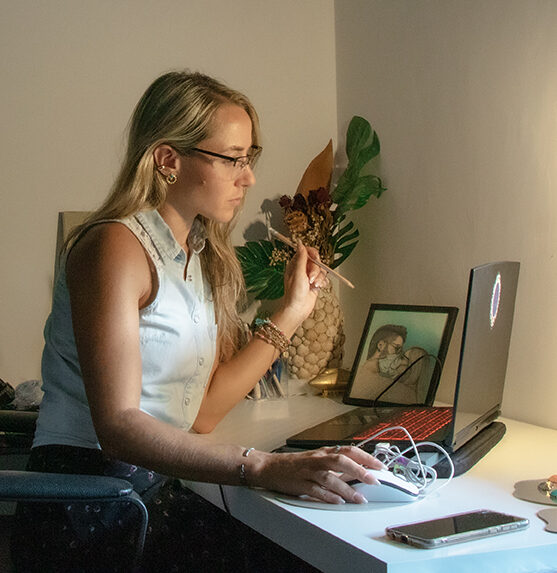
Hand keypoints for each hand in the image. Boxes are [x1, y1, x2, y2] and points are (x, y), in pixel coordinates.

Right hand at [250, 446, 384, 503]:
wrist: (269, 467)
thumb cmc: (295, 465)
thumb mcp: (317, 459)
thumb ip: (335, 464)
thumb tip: (358, 471)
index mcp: (323, 452)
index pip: (348, 450)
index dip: (366, 457)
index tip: (380, 466)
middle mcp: (317, 460)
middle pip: (341, 460)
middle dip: (360, 470)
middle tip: (374, 481)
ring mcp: (308, 472)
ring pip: (330, 477)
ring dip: (347, 489)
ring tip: (360, 499)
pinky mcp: (300, 484)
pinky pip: (316, 491)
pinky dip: (328, 497)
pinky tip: (338, 502)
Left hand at [280, 241, 327, 325]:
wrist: (298, 309)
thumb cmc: (294, 293)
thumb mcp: (298, 273)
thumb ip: (301, 258)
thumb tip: (300, 243)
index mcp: (295, 264)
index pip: (306, 251)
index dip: (312, 253)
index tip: (316, 258)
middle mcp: (302, 269)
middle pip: (316, 261)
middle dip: (316, 270)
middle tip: (311, 278)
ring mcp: (309, 276)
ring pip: (321, 270)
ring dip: (319, 277)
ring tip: (313, 285)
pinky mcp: (315, 283)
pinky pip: (323, 278)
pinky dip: (322, 282)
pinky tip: (317, 288)